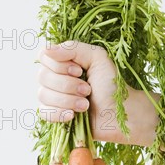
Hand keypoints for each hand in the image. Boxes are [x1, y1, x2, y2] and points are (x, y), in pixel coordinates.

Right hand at [37, 41, 157, 145]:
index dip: (59, 65)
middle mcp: (57, 78)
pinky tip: (73, 115)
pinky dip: (58, 113)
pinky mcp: (58, 116)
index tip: (79, 71)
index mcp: (64, 63)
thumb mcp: (98, 58)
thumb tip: (47, 49)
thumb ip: (73, 48)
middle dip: (67, 84)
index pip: (44, 57)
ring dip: (67, 100)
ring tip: (86, 105)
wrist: (122, 114)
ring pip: (43, 95)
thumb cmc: (113, 85)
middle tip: (88, 90)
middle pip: (42, 76)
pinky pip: (44, 112)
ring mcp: (56, 98)